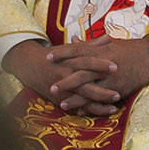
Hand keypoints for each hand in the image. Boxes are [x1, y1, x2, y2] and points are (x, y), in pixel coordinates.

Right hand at [3, 37, 120, 114]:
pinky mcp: (61, 99)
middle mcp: (66, 76)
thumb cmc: (57, 56)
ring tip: (114, 107)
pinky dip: (89, 110)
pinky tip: (103, 112)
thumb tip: (108, 37)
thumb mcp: (71, 49)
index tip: (116, 66)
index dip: (100, 64)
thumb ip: (90, 45)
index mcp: (70, 61)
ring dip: (98, 104)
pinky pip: (77, 107)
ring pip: (81, 99)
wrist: (31, 67)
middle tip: (118, 94)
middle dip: (101, 91)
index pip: (87, 62)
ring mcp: (63, 90)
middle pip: (84, 84)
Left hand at [49, 34, 148, 112]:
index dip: (63, 53)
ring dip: (75, 97)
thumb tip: (74, 39)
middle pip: (81, 71)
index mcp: (102, 50)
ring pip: (90, 88)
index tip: (48, 56)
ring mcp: (112, 77)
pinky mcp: (119, 88)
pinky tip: (81, 110)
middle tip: (51, 86)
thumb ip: (91, 43)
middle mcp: (105, 64)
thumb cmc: (132, 49)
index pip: (78, 50)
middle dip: (65, 79)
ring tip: (62, 103)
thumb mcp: (111, 43)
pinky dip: (91, 105)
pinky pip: (102, 99)